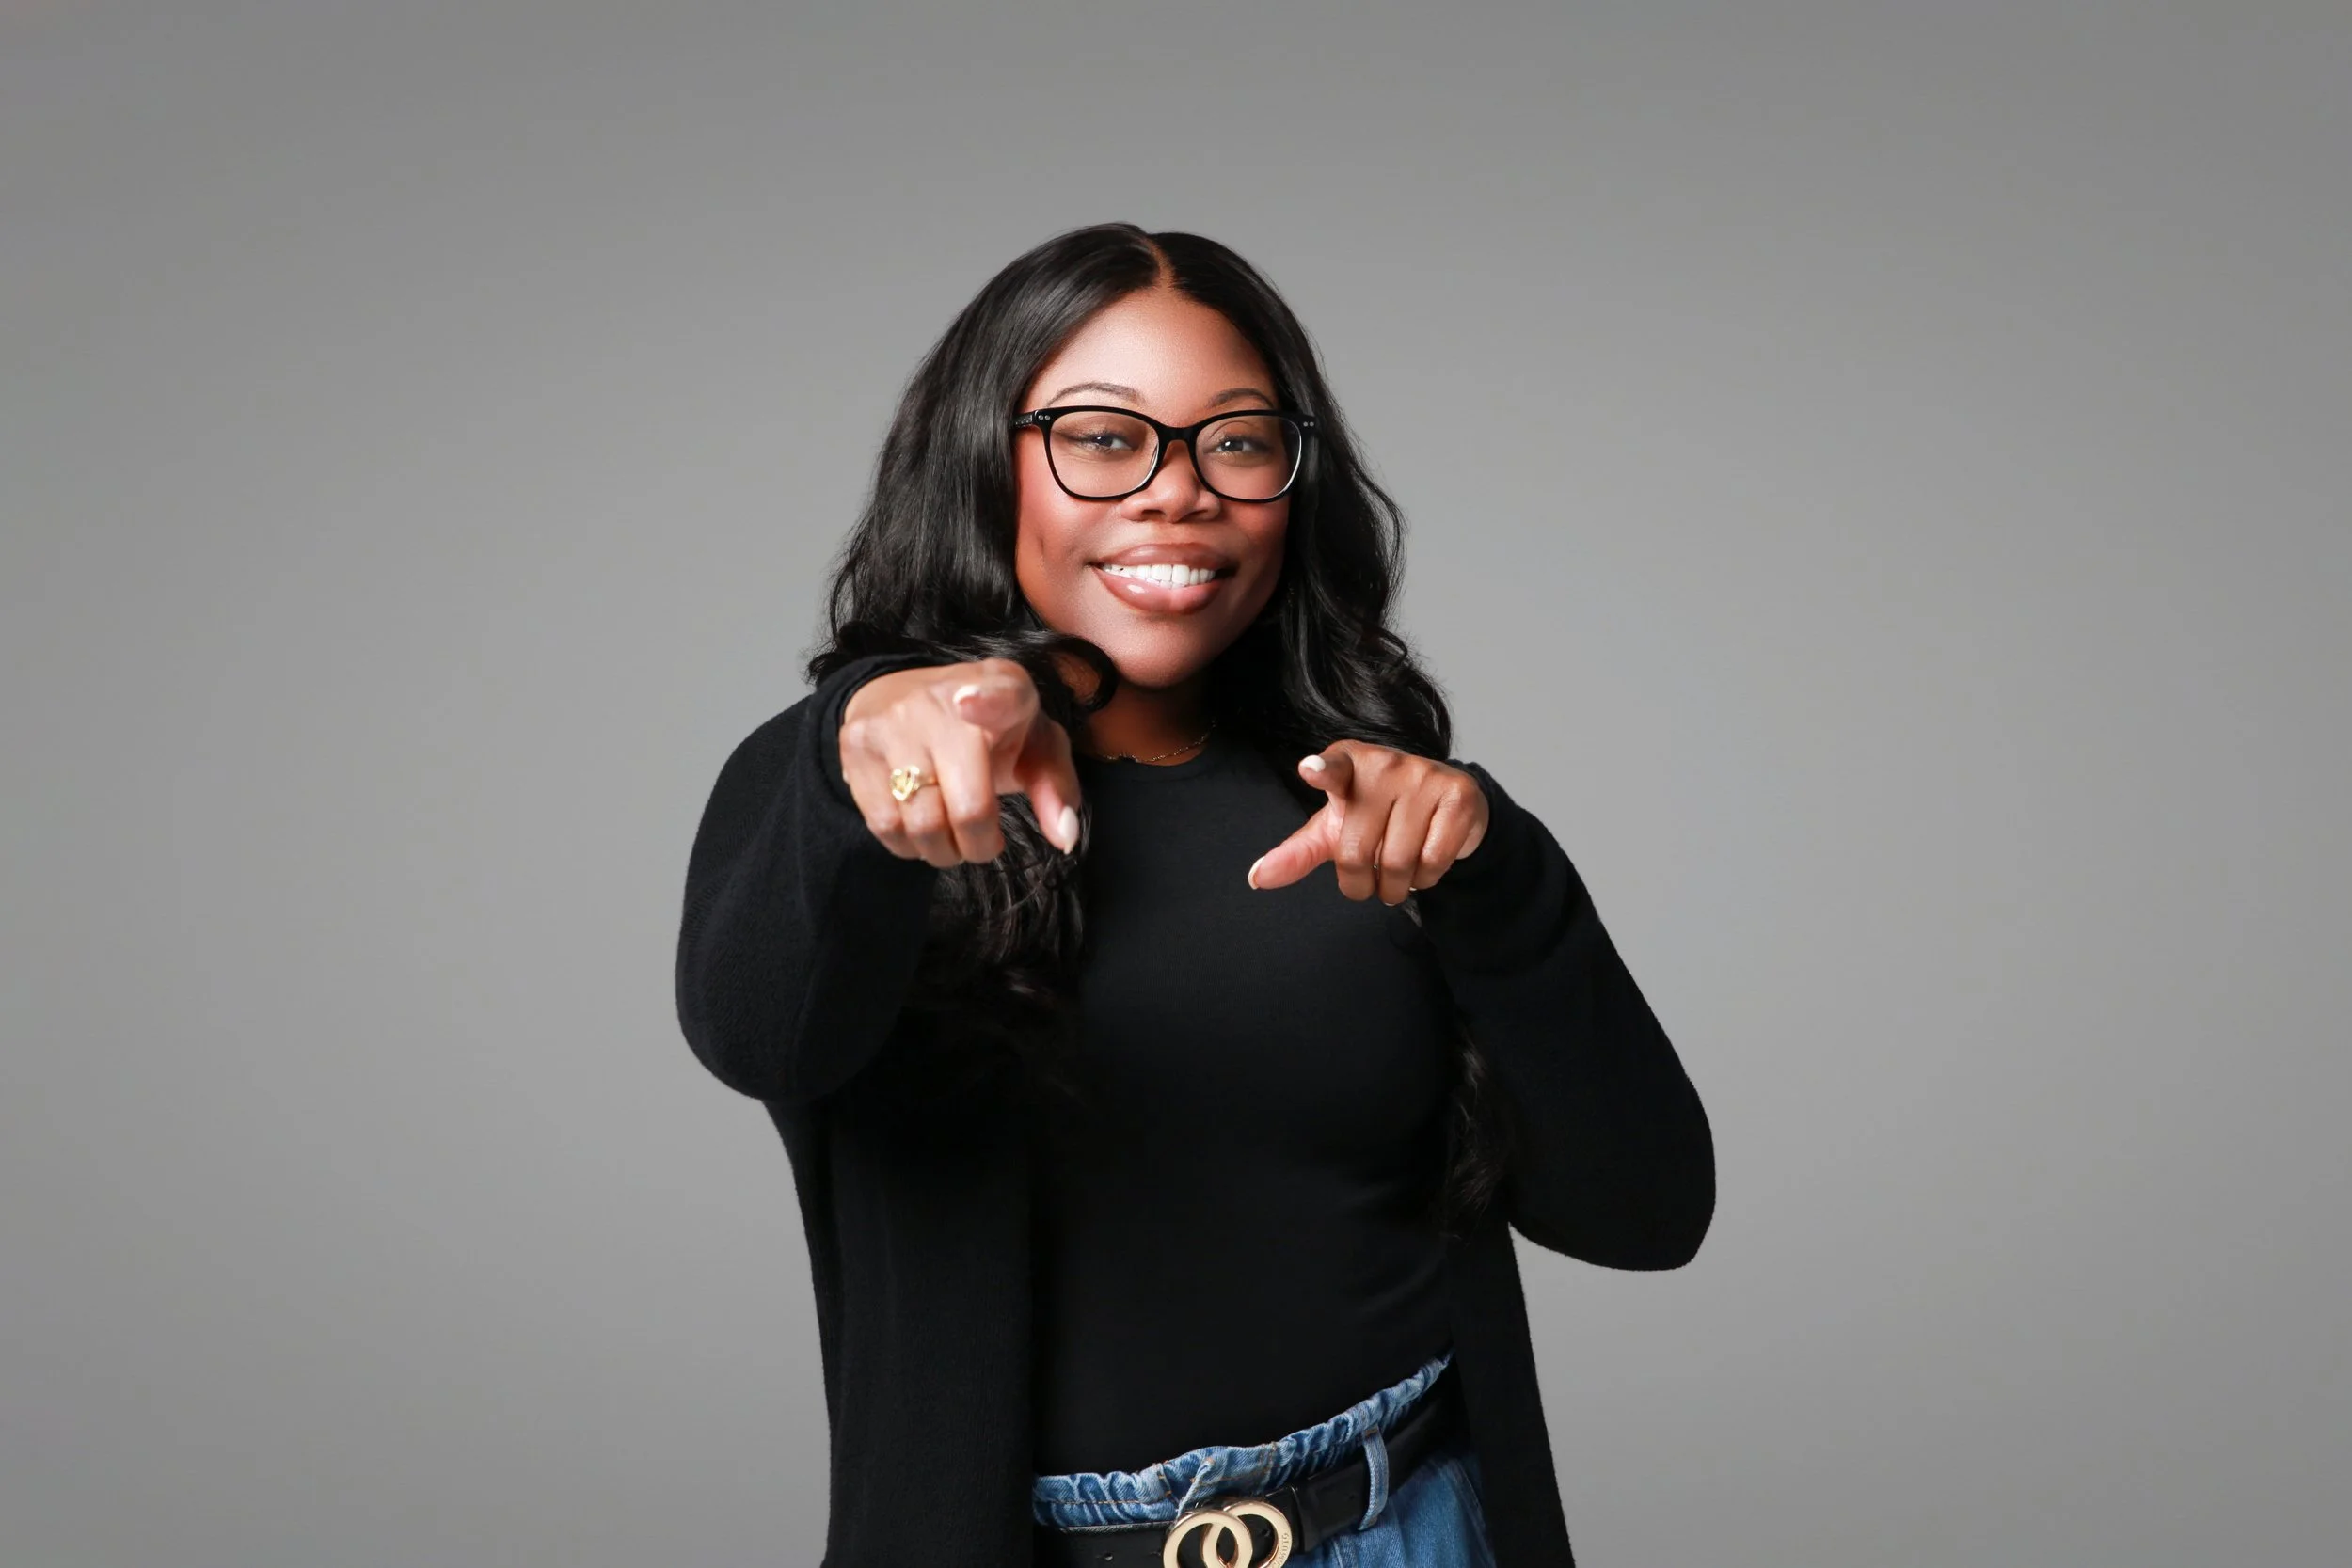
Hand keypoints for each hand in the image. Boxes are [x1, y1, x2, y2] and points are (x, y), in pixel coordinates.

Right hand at [837, 658, 1083, 867]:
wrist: (903, 694)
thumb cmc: (988, 729)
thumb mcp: (1034, 744)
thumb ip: (1057, 788)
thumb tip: (1064, 837)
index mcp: (1001, 688)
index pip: (998, 694)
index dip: (985, 702)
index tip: (969, 705)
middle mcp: (940, 699)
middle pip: (966, 807)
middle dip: (979, 846)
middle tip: (982, 842)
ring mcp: (892, 721)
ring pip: (920, 825)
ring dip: (942, 851)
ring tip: (951, 838)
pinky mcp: (856, 745)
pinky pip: (884, 825)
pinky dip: (907, 845)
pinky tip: (919, 829)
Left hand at [1246, 741, 1488, 903]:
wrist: (1444, 804)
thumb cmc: (1379, 814)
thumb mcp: (1336, 829)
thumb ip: (1298, 852)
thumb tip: (1257, 878)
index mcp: (1347, 763)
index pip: (1331, 769)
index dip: (1319, 770)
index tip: (1309, 768)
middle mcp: (1385, 762)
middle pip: (1357, 852)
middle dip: (1361, 884)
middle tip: (1369, 882)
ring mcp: (1424, 775)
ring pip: (1398, 863)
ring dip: (1395, 887)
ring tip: (1397, 874)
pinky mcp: (1457, 794)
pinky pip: (1433, 861)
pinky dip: (1426, 878)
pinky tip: (1424, 865)